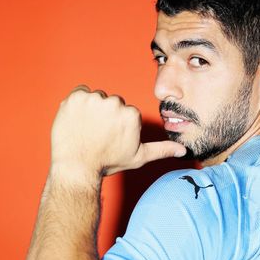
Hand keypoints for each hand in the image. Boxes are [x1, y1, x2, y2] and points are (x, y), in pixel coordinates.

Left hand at [50, 85, 185, 180]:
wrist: (77, 167)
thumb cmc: (107, 162)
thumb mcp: (138, 157)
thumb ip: (161, 150)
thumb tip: (183, 150)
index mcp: (132, 114)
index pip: (124, 111)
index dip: (117, 125)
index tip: (109, 137)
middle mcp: (115, 103)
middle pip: (111, 102)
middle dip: (105, 115)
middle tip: (97, 133)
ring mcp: (94, 99)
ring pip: (96, 98)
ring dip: (91, 109)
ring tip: (86, 128)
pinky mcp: (76, 97)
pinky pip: (79, 92)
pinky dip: (77, 104)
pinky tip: (77, 120)